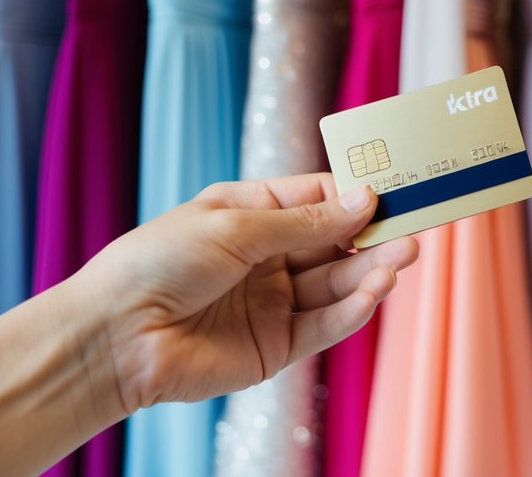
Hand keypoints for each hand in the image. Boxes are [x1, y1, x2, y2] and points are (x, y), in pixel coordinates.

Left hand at [80, 174, 418, 413]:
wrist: (114, 334)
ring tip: (404, 256)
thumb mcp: (235, 226)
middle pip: (336, 242)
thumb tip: (365, 199)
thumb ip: (305, 221)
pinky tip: (373, 291)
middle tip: (417, 225)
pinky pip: (324, 325)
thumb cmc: (159, 261)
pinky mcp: (276, 346)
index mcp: (253, 213)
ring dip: (371, 270)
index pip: (319, 197)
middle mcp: (269, 256)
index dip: (358, 193)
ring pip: (336, 283)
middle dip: (375, 233)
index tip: (398, 185)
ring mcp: (274, 302)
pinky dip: (352, 309)